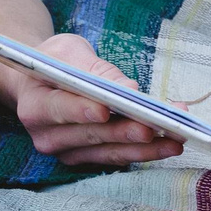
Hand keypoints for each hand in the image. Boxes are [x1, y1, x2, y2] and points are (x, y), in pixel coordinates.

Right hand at [14, 33, 183, 167]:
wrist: (43, 82)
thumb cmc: (56, 62)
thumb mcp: (68, 52)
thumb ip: (94, 69)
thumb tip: (128, 89)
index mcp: (34, 105)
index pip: (59, 109)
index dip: (82, 111)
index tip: (105, 110)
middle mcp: (47, 136)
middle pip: (91, 135)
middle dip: (126, 131)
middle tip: (154, 126)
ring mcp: (67, 152)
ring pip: (109, 152)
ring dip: (145, 147)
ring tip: (175, 139)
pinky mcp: (88, 158)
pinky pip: (118, 157)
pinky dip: (146, 150)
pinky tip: (170, 143)